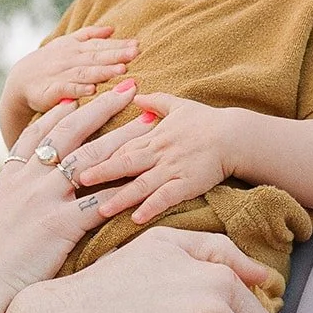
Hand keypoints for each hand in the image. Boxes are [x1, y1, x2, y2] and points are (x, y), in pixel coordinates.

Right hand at [0, 87, 147, 306]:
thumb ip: (11, 201)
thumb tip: (21, 200)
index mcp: (12, 177)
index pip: (39, 132)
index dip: (61, 112)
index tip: (80, 94)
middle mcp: (28, 180)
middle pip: (71, 133)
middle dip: (102, 108)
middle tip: (128, 88)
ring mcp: (44, 199)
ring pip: (90, 158)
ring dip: (122, 136)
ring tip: (148, 121)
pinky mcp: (60, 225)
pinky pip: (99, 201)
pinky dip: (124, 188)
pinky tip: (146, 176)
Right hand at [7, 26, 138, 113]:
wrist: (20, 80)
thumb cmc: (49, 62)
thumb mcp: (67, 43)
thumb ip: (89, 35)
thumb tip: (112, 28)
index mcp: (75, 48)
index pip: (99, 45)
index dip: (117, 45)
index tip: (136, 45)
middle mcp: (69, 59)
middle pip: (96, 56)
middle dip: (116, 54)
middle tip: (134, 53)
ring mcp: (60, 74)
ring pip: (84, 72)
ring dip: (103, 71)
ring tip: (121, 70)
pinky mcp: (51, 91)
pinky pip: (66, 89)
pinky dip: (79, 89)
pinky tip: (92, 90)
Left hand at [76, 93, 237, 222]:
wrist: (235, 135)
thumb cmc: (206, 120)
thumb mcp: (178, 105)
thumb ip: (155, 102)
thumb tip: (135, 94)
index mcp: (154, 136)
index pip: (122, 146)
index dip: (100, 153)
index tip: (79, 159)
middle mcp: (159, 153)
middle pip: (125, 163)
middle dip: (101, 172)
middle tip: (77, 180)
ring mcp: (173, 169)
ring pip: (142, 184)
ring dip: (121, 197)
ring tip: (101, 208)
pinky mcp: (188, 184)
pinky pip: (167, 197)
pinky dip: (151, 207)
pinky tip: (137, 218)